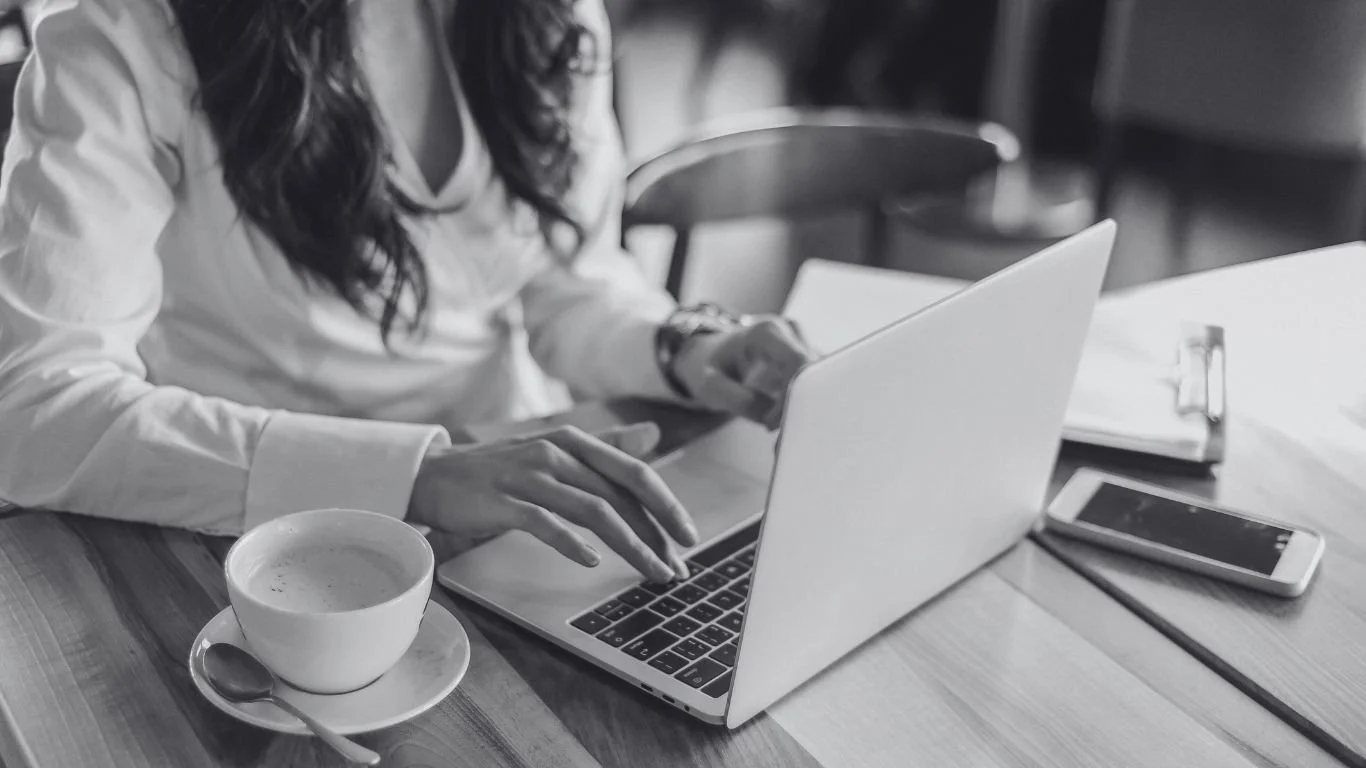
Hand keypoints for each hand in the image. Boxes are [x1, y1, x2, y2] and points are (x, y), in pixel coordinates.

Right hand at [407, 423, 696, 581]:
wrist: (434, 475)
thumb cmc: (501, 468)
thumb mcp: (556, 448)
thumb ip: (605, 446)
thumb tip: (651, 433)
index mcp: (574, 441)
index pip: (634, 472)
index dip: (666, 504)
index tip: (689, 536)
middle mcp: (556, 453)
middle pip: (620, 495)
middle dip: (656, 535)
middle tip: (678, 567)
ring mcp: (529, 476)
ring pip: (593, 511)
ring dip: (629, 546)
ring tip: (651, 572)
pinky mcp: (503, 502)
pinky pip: (545, 523)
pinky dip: (572, 543)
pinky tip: (592, 562)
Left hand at [672, 317, 814, 428]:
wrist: (716, 355)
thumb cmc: (713, 367)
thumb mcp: (709, 384)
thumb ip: (733, 398)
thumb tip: (768, 415)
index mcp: (767, 332)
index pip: (797, 362)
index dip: (791, 395)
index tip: (771, 423)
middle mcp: (791, 333)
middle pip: (812, 373)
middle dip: (799, 408)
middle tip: (777, 439)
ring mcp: (803, 345)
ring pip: (817, 383)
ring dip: (801, 411)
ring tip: (776, 435)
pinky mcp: (808, 361)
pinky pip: (814, 386)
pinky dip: (801, 408)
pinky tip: (783, 425)